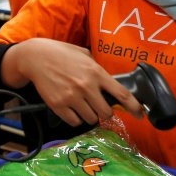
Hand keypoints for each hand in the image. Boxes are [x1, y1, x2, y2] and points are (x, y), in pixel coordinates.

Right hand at [2, 38, 143, 126]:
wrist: (35, 57)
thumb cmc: (61, 54)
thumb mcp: (84, 55)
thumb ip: (97, 68)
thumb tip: (109, 82)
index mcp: (96, 72)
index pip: (122, 94)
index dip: (134, 107)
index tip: (140, 114)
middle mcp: (86, 86)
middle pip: (106, 112)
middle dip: (104, 112)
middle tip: (98, 107)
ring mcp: (72, 97)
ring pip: (91, 119)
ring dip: (89, 115)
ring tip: (81, 105)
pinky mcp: (59, 106)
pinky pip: (75, 121)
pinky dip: (75, 118)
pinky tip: (71, 108)